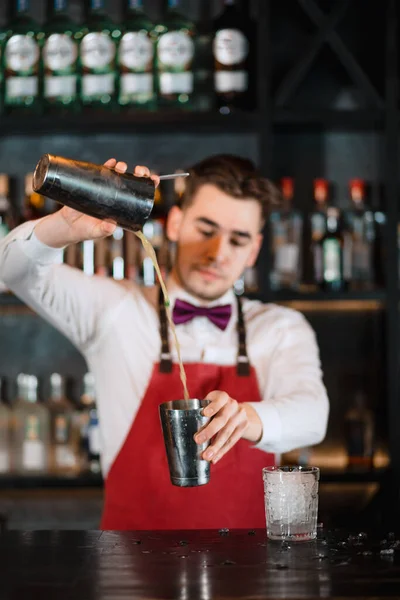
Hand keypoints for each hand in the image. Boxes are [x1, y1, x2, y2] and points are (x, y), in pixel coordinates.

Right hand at [34, 160, 158, 247]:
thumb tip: (111, 226)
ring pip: (119, 175)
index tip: (154, 180)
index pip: (140, 196)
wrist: (67, 225)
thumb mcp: (96, 232)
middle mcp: (117, 197)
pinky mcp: (94, 184)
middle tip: (139, 171)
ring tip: (122, 167)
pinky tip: (111, 163)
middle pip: (133, 182)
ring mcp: (106, 190)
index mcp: (123, 209)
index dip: (148, 186)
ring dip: (123, 168)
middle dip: (139, 174)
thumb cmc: (85, 230)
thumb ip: (104, 230)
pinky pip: (102, 173)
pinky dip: (107, 166)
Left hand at [193, 391, 262, 463]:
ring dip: (216, 447)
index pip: (219, 400)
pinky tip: (214, 458)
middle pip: (222, 420)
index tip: (204, 413)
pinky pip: (232, 441)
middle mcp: (233, 405)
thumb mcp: (210, 403)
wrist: (238, 411)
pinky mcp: (243, 427)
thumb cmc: (216, 408)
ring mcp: (240, 417)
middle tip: (197, 440)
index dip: (213, 407)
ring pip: (227, 433)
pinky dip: (222, 451)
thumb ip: (199, 410)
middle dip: (210, 431)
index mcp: (223, 397)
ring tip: (206, 456)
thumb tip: (180, 426)